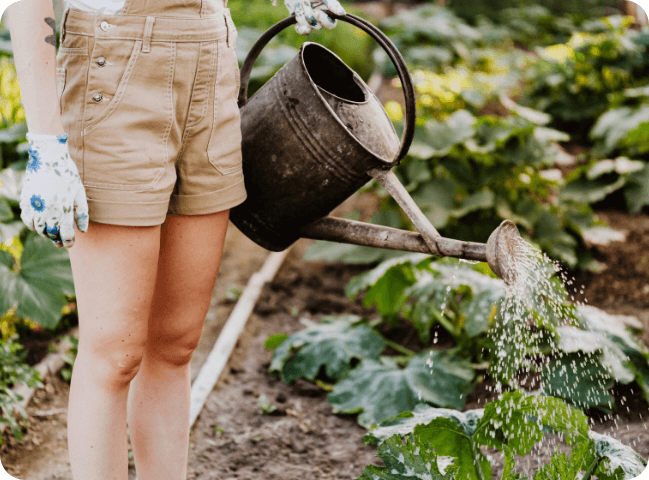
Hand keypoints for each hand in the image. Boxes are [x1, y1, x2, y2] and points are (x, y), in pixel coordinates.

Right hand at [19, 133, 88, 247]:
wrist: (48, 157)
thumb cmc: (68, 174)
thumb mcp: (79, 193)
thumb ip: (82, 213)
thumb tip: (83, 231)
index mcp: (63, 209)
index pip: (66, 234)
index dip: (68, 241)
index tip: (70, 244)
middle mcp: (48, 210)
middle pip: (51, 234)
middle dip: (57, 240)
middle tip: (60, 242)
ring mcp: (35, 205)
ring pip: (38, 229)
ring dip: (45, 233)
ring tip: (51, 233)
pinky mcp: (25, 200)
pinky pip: (27, 219)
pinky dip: (33, 225)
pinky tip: (39, 224)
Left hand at [283, 0, 345, 34]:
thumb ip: (332, 4)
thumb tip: (342, 13)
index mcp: (328, 14)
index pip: (331, 25)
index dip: (324, 20)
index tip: (316, 11)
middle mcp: (320, 20)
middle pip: (319, 27)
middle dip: (312, 17)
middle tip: (308, 8)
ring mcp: (310, 24)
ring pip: (309, 26)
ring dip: (303, 14)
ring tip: (301, 4)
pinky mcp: (300, 25)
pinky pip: (301, 31)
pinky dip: (301, 27)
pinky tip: (299, 20)